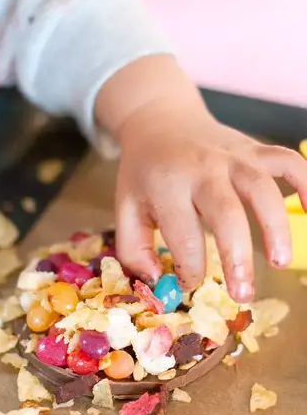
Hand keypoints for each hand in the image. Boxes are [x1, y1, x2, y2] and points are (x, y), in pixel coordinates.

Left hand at [96, 56, 306, 301]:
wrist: (160, 120)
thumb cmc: (144, 171)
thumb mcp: (125, 206)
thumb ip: (132, 248)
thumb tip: (158, 280)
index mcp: (167, 186)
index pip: (184, 236)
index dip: (190, 269)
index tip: (191, 286)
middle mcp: (203, 169)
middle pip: (227, 214)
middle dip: (238, 259)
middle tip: (242, 295)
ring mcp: (233, 156)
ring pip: (262, 189)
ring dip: (276, 227)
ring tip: (280, 262)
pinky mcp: (253, 149)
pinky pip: (288, 161)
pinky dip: (305, 182)